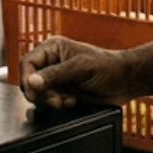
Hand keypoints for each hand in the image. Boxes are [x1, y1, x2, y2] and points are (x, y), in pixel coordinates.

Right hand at [20, 36, 134, 109]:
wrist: (126, 82)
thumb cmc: (108, 67)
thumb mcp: (79, 68)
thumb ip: (55, 74)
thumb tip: (32, 81)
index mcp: (53, 49)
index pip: (28, 62)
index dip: (26, 78)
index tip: (31, 92)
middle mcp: (53, 62)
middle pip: (32, 80)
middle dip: (43, 92)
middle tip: (55, 100)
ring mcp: (59, 78)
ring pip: (42, 92)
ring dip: (53, 99)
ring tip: (68, 100)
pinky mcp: (65, 91)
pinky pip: (53, 100)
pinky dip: (61, 103)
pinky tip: (73, 100)